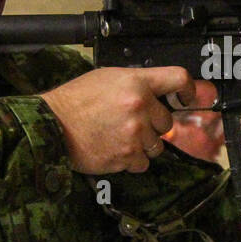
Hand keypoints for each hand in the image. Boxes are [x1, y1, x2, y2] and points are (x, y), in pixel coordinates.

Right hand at [41, 68, 217, 173]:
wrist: (51, 126)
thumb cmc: (75, 101)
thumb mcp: (107, 78)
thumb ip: (136, 84)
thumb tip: (159, 93)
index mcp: (136, 82)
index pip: (178, 79)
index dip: (189, 89)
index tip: (187, 97)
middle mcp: (140, 106)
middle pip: (167, 121)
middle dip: (152, 124)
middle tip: (128, 122)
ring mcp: (136, 133)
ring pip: (158, 145)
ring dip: (143, 144)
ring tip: (118, 136)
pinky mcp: (128, 156)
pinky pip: (143, 163)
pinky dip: (132, 160)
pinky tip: (114, 149)